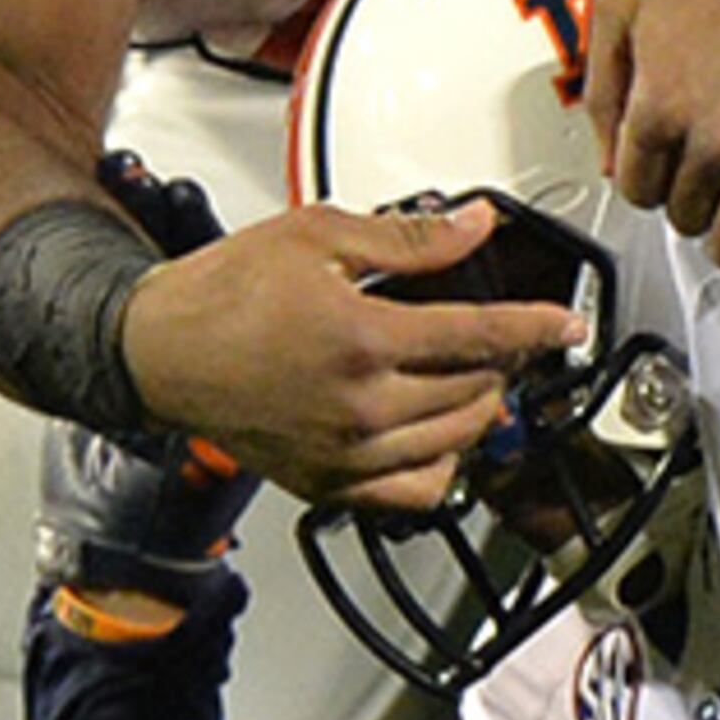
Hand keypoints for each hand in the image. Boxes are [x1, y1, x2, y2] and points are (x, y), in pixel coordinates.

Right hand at [116, 200, 584, 511]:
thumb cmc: (221, 294)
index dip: (537, 327)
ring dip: (479, 408)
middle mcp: (358, 408)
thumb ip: (409, 237)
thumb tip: (474, 226)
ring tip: (472, 377)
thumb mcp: (318, 236)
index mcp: (362, 340)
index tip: (565, 324)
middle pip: (475, 390)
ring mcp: (343, 455)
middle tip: (503, 336)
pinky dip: (442, 466)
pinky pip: (414, 493)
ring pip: (455, 442)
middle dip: (503, 360)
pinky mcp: (326, 485)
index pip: (482, 337)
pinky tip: (437, 433)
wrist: (155, 351)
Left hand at [585, 0, 719, 274]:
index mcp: (659, 110)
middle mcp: (712, 148)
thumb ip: (601, 83)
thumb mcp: (630, 5)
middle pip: (685, 221)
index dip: (653, 179)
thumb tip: (606, 154)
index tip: (671, 171)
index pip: (636, 191)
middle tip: (715, 173)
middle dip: (696, 199)